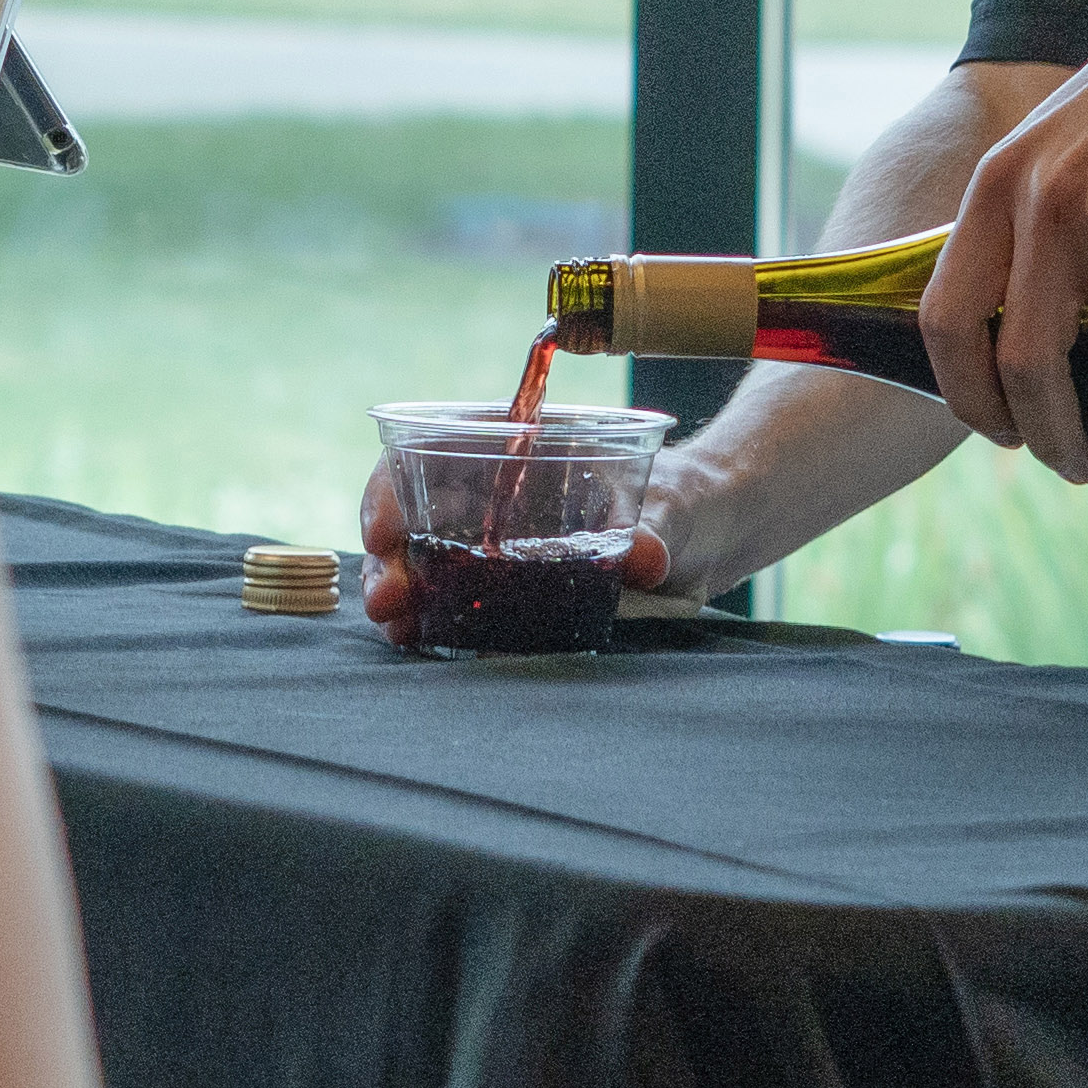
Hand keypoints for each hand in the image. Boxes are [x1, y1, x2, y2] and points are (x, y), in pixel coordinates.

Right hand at [357, 460, 673, 649]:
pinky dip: (428, 617)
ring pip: (424, 560)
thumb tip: (643, 555)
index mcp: (518, 448)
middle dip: (388, 556)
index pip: (433, 451)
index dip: (393, 486)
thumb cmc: (684, 500)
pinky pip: (453, 599)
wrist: (704, 538)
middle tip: (386, 598)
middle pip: (416, 514)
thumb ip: (656, 527)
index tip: (383, 529)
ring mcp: (495, 542)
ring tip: (395, 626)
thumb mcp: (672, 507)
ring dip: (400, 591)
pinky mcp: (508, 588)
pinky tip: (415, 639)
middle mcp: (494, 493)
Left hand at [916, 0, 1087, 494]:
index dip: (968, 397)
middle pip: (1027, 365)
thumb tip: (1020, 335)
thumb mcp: (1058, 144)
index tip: (1003, 434)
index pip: (947, 319)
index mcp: (998, 184)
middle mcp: (1048, 201)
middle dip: (1054, 442)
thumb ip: (1030, 222)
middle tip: (1086, 471)